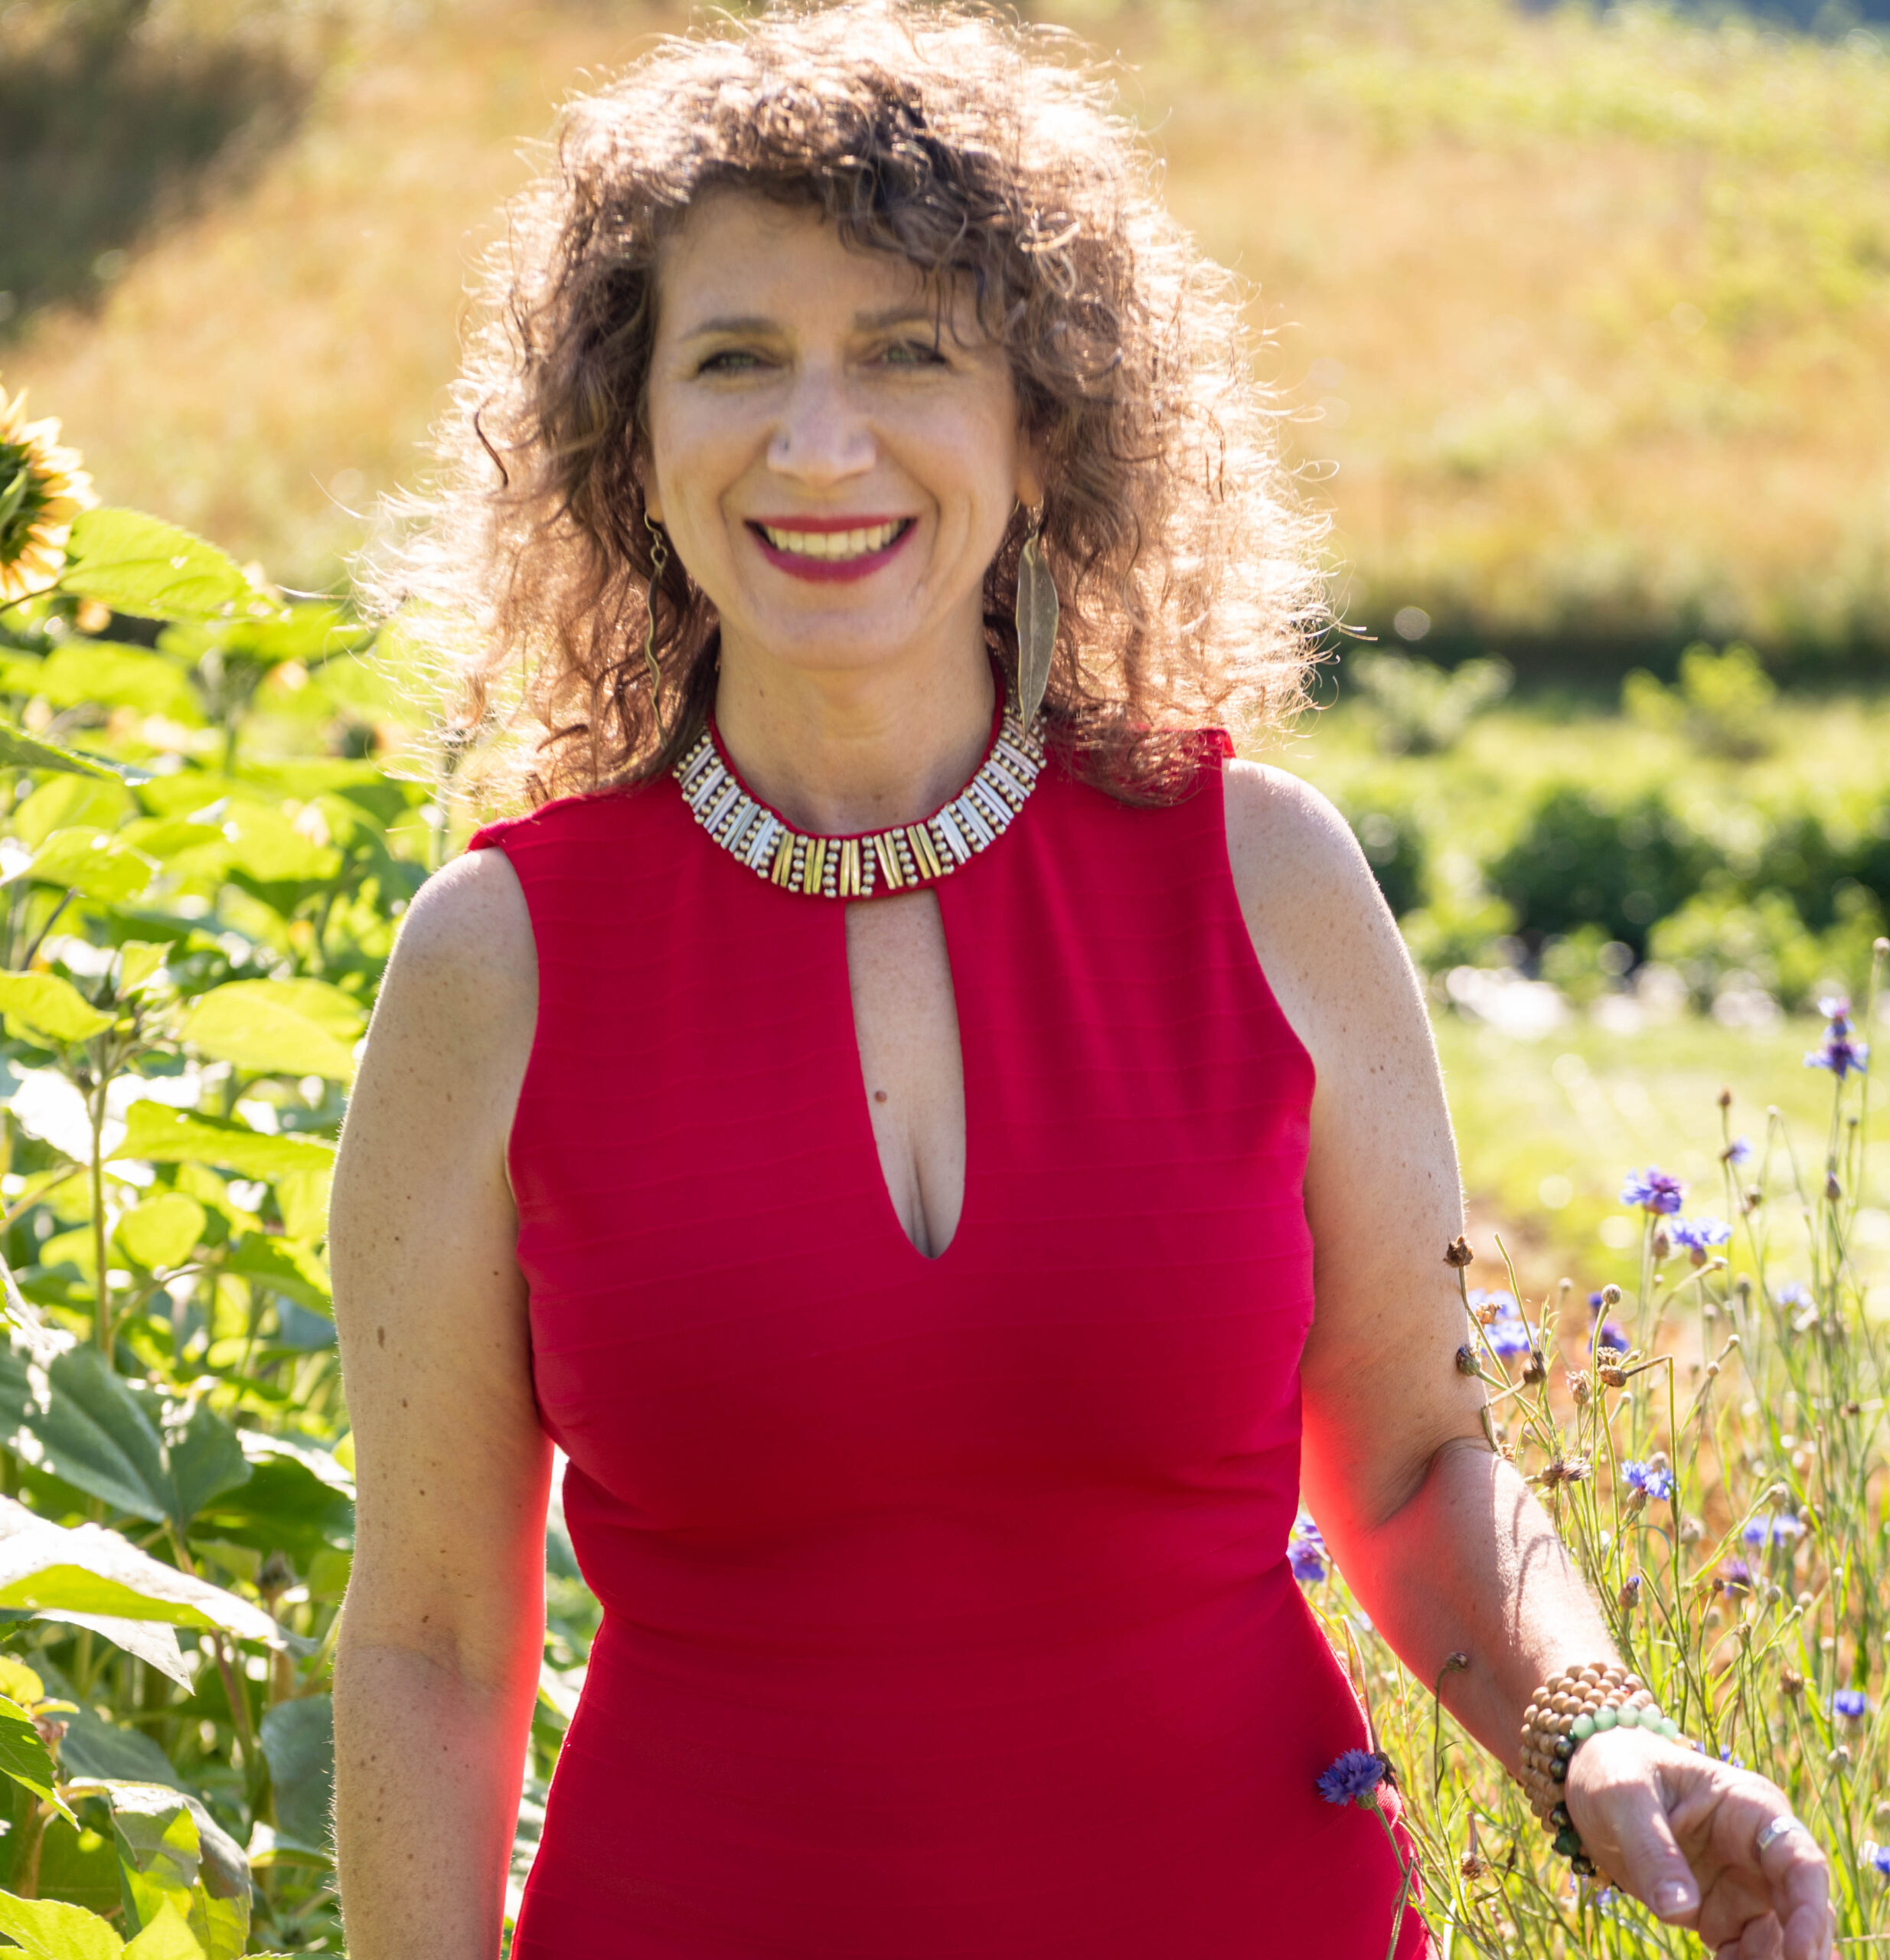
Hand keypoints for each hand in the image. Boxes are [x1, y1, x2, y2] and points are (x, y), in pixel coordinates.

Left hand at [1565, 1726, 1833, 1958]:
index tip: (1803, 1956)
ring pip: (1779, 1939)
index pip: (1800, 1862)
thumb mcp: (1623, 1796)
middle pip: (1800, 1911)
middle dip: (1798, 1952)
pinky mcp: (1721, 1913)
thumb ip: (1652, 1848)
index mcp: (1748, 1806)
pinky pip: (1747, 1952)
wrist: (1586, 1780)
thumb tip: (1682, 1910)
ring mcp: (1742, 1885)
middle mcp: (1757, 1850)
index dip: (1810, 1911)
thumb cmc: (1612, 1767)